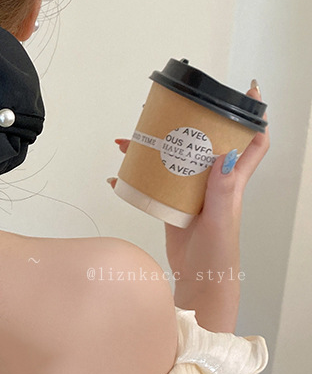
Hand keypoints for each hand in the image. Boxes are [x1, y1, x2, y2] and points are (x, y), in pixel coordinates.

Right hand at [107, 84, 269, 281]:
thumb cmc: (218, 252)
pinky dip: (136, 177)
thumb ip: (222, 188)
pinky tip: (119, 177)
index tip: (247, 94)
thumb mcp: (222, 219)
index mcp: (232, 180)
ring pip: (175, 159)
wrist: (200, 279)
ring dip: (154, 147)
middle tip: (166, 108)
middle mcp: (213, 181)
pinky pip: (155, 183)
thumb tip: (225, 154)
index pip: (252, 143)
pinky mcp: (173, 204)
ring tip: (129, 141)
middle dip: (188, 122)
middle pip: (204, 142)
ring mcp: (192, 191)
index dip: (254, 118)